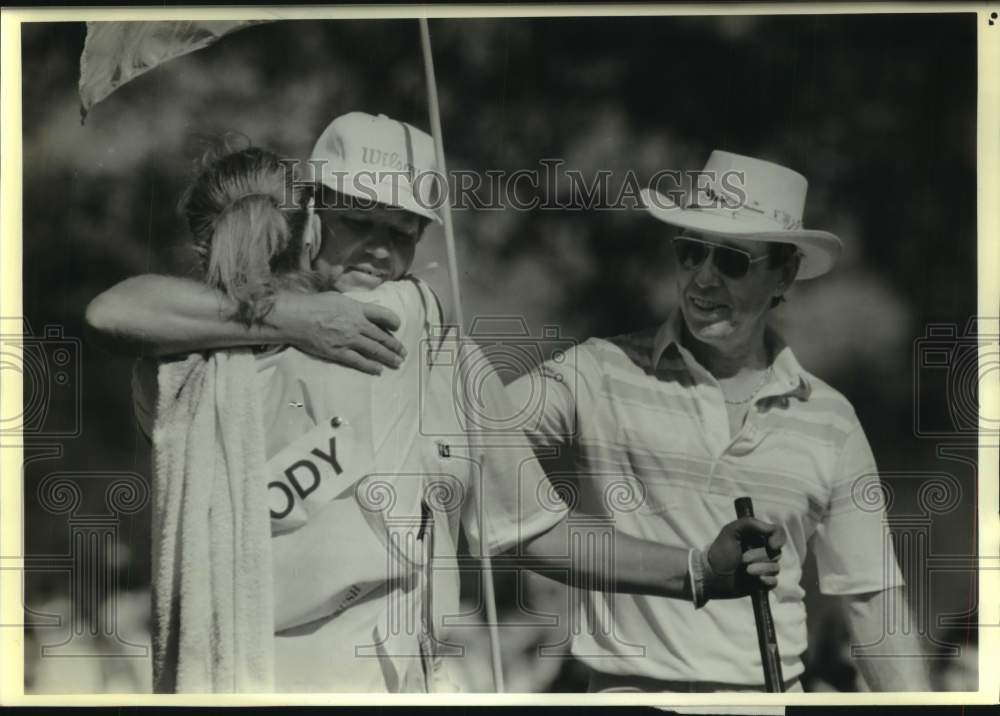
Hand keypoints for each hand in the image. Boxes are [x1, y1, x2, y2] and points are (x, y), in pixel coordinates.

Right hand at [275, 291, 405, 373]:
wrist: (296, 318)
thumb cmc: (313, 304)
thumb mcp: (337, 297)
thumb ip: (352, 305)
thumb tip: (360, 309)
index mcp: (357, 309)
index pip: (383, 314)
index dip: (393, 321)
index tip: (397, 327)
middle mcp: (357, 324)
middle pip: (382, 336)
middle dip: (395, 345)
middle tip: (403, 352)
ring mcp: (350, 340)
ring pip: (375, 350)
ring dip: (388, 357)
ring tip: (397, 363)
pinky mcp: (339, 353)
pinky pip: (359, 361)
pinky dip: (371, 366)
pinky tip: (379, 370)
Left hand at [701, 517, 785, 600]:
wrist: (712, 576)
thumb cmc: (720, 552)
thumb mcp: (731, 531)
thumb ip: (750, 523)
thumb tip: (771, 530)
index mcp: (757, 537)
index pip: (778, 533)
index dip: (778, 539)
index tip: (772, 545)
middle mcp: (763, 551)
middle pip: (777, 553)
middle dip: (759, 556)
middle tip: (743, 559)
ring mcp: (764, 567)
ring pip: (775, 568)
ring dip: (760, 569)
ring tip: (745, 570)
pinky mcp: (763, 582)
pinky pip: (774, 582)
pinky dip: (767, 581)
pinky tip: (757, 580)